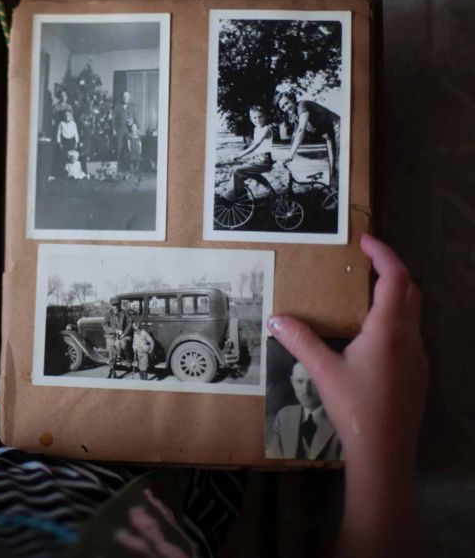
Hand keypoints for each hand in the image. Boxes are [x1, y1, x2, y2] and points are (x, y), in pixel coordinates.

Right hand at [267, 234, 425, 465]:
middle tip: (365, 264)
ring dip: (394, 297)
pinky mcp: (417, 374)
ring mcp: (418, 357)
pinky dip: (394, 322)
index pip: (395, 278)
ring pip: (413, 314)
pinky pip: (410, 335)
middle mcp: (409, 338)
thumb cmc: (356, 407)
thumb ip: (300, 341)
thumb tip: (275, 318)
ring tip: (364, 297)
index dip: (384, 254)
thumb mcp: (322, 371)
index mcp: (388, 330)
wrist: (385, 452)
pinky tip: (370, 338)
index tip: (366, 240)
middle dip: (391, 271)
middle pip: (410, 291)